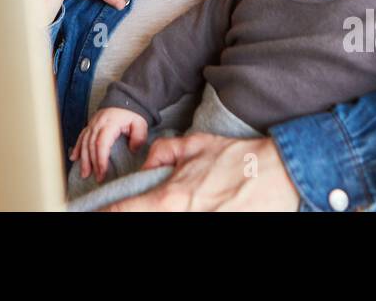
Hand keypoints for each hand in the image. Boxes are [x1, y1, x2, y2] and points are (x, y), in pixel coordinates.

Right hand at [70, 107, 147, 182]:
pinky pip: (81, 136)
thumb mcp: (140, 124)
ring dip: (83, 159)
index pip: (101, 143)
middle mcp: (97, 124)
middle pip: (90, 145)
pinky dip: (76, 148)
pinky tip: (74, 158)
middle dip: (92, 163)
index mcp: (109, 123)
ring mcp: (92, 124)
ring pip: (84, 142)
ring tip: (84, 173)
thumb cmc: (132, 113)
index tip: (102, 172)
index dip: (100, 159)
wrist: (125, 99)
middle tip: (96, 177)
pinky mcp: (90, 125)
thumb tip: (132, 149)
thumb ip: (138, 137)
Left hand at [104, 134, 300, 211]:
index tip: (98, 212)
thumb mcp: (195, 144)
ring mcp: (202, 224)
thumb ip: (165, 152)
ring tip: (170, 205)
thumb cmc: (236, 158)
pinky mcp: (221, 230)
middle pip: (146, 221)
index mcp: (172, 197)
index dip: (107, 212)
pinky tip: (195, 208)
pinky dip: (189, 215)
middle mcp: (183, 216)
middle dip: (137, 214)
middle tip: (133, 207)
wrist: (277, 172)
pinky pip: (196, 225)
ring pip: (167, 225)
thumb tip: (147, 163)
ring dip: (162, 215)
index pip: (126, 210)